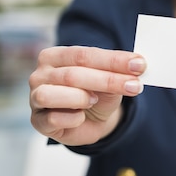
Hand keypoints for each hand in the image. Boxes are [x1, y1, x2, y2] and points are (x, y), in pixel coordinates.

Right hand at [29, 46, 145, 145]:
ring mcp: (35, 98)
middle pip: (73, 74)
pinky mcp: (38, 121)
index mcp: (56, 56)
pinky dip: (72, 118)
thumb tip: (137, 65)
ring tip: (95, 100)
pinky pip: (53, 119)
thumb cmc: (97, 95)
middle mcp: (41, 74)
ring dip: (81, 98)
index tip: (139, 65)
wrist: (91, 122)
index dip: (113, 60)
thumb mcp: (110, 81)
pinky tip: (81, 117)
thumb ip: (117, 73)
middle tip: (135, 86)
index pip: (84, 54)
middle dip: (108, 80)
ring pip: (52, 95)